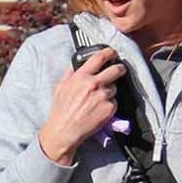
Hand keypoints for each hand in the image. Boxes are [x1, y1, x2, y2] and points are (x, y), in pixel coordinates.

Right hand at [36, 47, 124, 164]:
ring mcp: (103, 96)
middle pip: (116, 70)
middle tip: (120, 70)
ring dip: (110, 91)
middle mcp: (94, 84)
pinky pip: (114, 102)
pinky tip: (99, 109)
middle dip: (120, 68)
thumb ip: (70, 73)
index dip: (109, 52)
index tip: (112, 52)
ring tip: (99, 99)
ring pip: (115, 88)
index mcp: (81, 76)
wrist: (65, 130)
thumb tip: (76, 64)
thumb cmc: (61, 110)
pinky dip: (110, 104)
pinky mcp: (109, 108)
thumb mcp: (61, 87)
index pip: (99, 57)